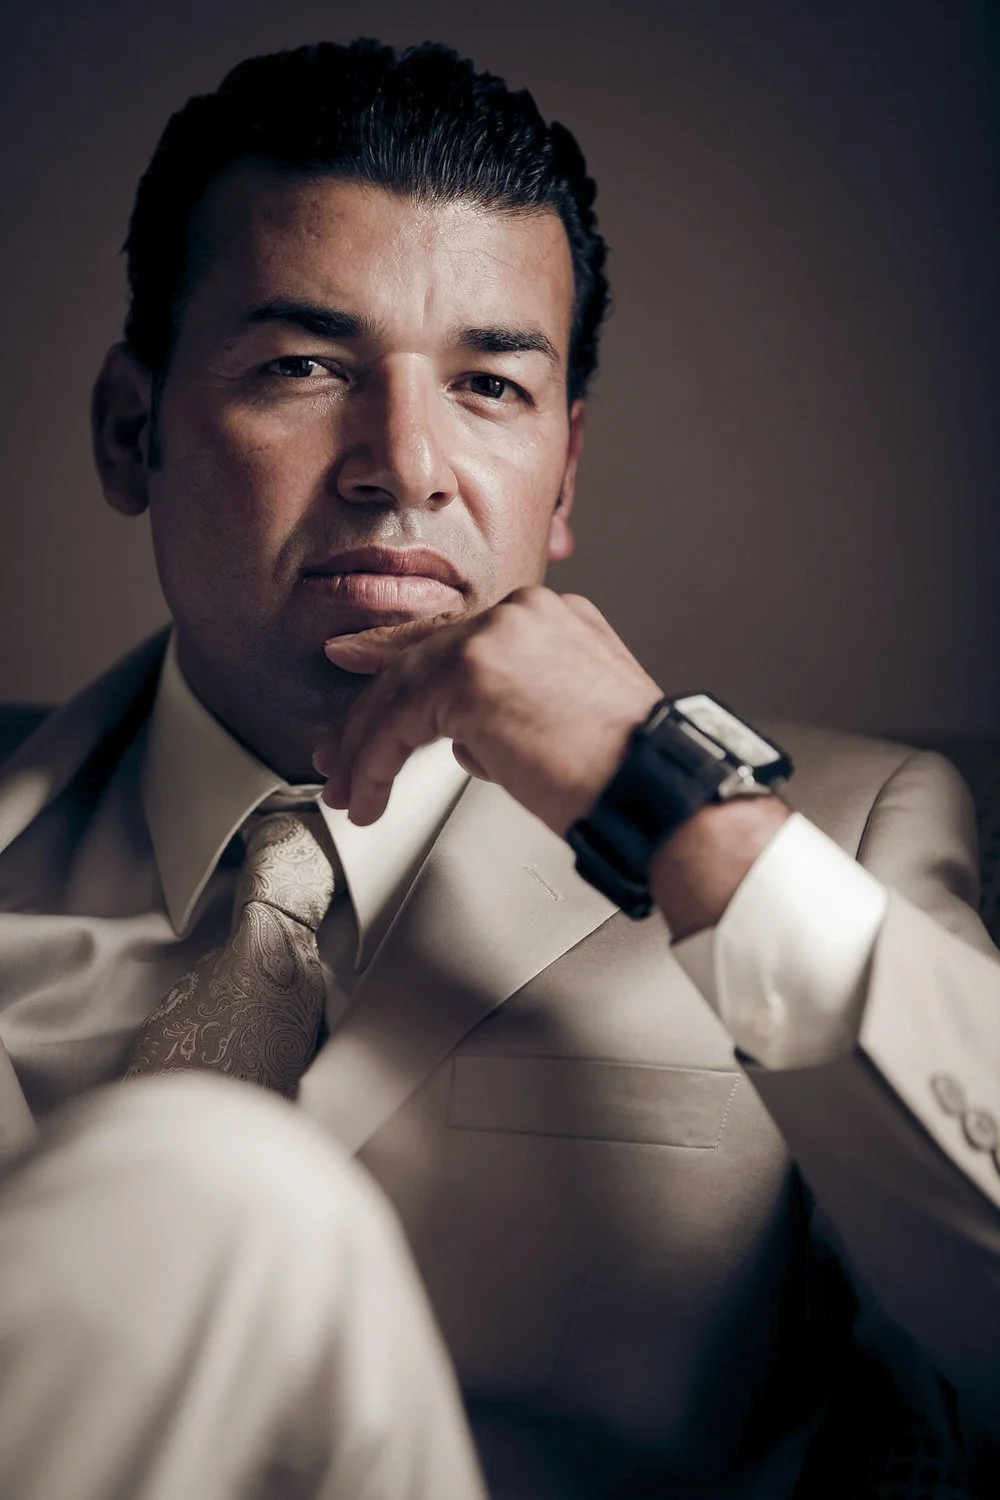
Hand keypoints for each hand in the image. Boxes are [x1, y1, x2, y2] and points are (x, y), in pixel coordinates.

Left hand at [313, 586, 662, 834]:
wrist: (654, 785)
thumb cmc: (627, 770)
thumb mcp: (570, 716)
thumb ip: (514, 706)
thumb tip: (467, 735)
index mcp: (550, 617)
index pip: (457, 641)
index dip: (401, 665)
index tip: (365, 682)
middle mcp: (522, 614)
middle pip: (422, 658)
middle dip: (371, 715)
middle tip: (342, 754)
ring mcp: (495, 637)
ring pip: (401, 687)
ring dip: (366, 747)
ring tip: (352, 790)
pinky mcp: (469, 674)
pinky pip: (398, 719)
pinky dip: (375, 762)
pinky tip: (371, 794)